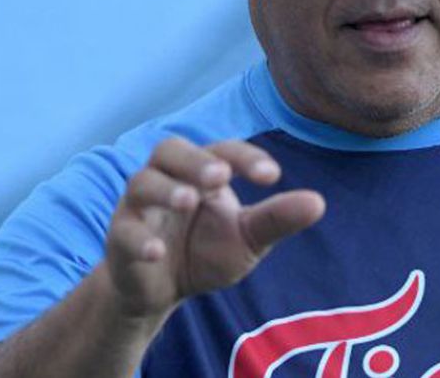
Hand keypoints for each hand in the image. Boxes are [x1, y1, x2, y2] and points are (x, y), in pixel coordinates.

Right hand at [103, 137, 324, 320]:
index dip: (245, 157)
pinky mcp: (119, 238)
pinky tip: (157, 251)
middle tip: (221, 176)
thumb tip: (320, 202)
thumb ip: (276, 219)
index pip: (222, 150)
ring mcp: (138, 207)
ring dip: (165, 190)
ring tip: (189, 200)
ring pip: (140, 183)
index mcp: (201, 172)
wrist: (161, 290)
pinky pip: (123, 231)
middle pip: (169, 150)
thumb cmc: (205, 251)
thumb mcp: (247, 238)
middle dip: (195, 161)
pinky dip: (139, 238)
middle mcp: (166, 179)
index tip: (272, 175)